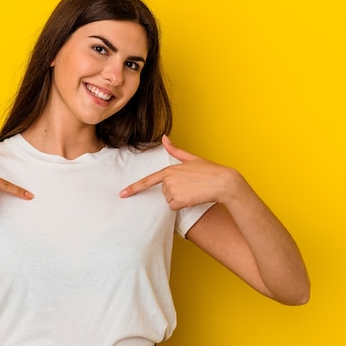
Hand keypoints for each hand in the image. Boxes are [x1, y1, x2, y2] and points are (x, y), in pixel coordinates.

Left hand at [120, 135, 238, 209]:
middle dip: (176, 192)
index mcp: (169, 169)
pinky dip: (183, 206)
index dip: (133, 188)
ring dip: (180, 199)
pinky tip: (193, 198)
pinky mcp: (178, 201)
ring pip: (169, 201)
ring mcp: (172, 191)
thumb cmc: (210, 171)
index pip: (148, 180)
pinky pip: (174, 208)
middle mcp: (168, 180)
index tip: (122, 194)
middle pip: (164, 192)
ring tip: (193, 191)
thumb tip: (164, 138)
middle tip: (191, 186)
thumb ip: (175, 150)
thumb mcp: (191, 158)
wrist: (223, 182)